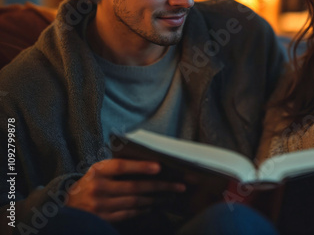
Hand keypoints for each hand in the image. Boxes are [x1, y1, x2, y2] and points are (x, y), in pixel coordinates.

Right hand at [66, 159, 185, 221]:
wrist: (66, 206)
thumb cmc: (89, 183)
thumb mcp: (97, 170)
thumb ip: (116, 167)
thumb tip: (148, 163)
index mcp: (97, 170)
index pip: (122, 166)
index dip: (141, 166)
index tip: (159, 166)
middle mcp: (98, 188)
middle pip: (134, 187)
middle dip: (159, 186)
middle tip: (178, 186)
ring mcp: (100, 205)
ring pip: (134, 202)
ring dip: (155, 199)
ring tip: (170, 196)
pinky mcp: (103, 219)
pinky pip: (128, 213)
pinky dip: (142, 209)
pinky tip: (152, 205)